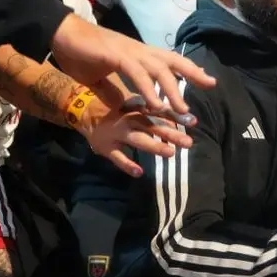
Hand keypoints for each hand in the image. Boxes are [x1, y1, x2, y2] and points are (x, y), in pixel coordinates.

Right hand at [51, 14, 215, 114]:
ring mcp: (128, 52)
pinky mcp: (116, 55)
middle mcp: (138, 51)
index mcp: (137, 55)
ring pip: (159, 69)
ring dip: (172, 89)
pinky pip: (138, 73)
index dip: (189, 69)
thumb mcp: (99, 79)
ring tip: (182, 110)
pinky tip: (155, 105)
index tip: (207, 80)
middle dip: (192, 72)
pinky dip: (148, 89)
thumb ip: (113, 91)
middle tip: (210, 84)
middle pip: (172, 60)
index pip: (169, 61)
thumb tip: (122, 105)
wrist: (60, 36)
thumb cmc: (79, 54)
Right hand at [77, 95, 192, 176]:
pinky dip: (128, 165)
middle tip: (188, 142)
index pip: (159, 112)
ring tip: (170, 153)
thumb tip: (183, 114)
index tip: (193, 121)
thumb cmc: (116, 109)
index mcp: (136, 109)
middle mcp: (128, 120)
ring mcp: (117, 134)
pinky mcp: (106, 147)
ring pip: (137, 140)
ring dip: (154, 145)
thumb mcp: (134, 105)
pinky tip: (139, 172)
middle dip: (170, 134)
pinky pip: (118, 157)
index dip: (176, 116)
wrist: (83, 112)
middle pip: (152, 126)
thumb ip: (155, 110)